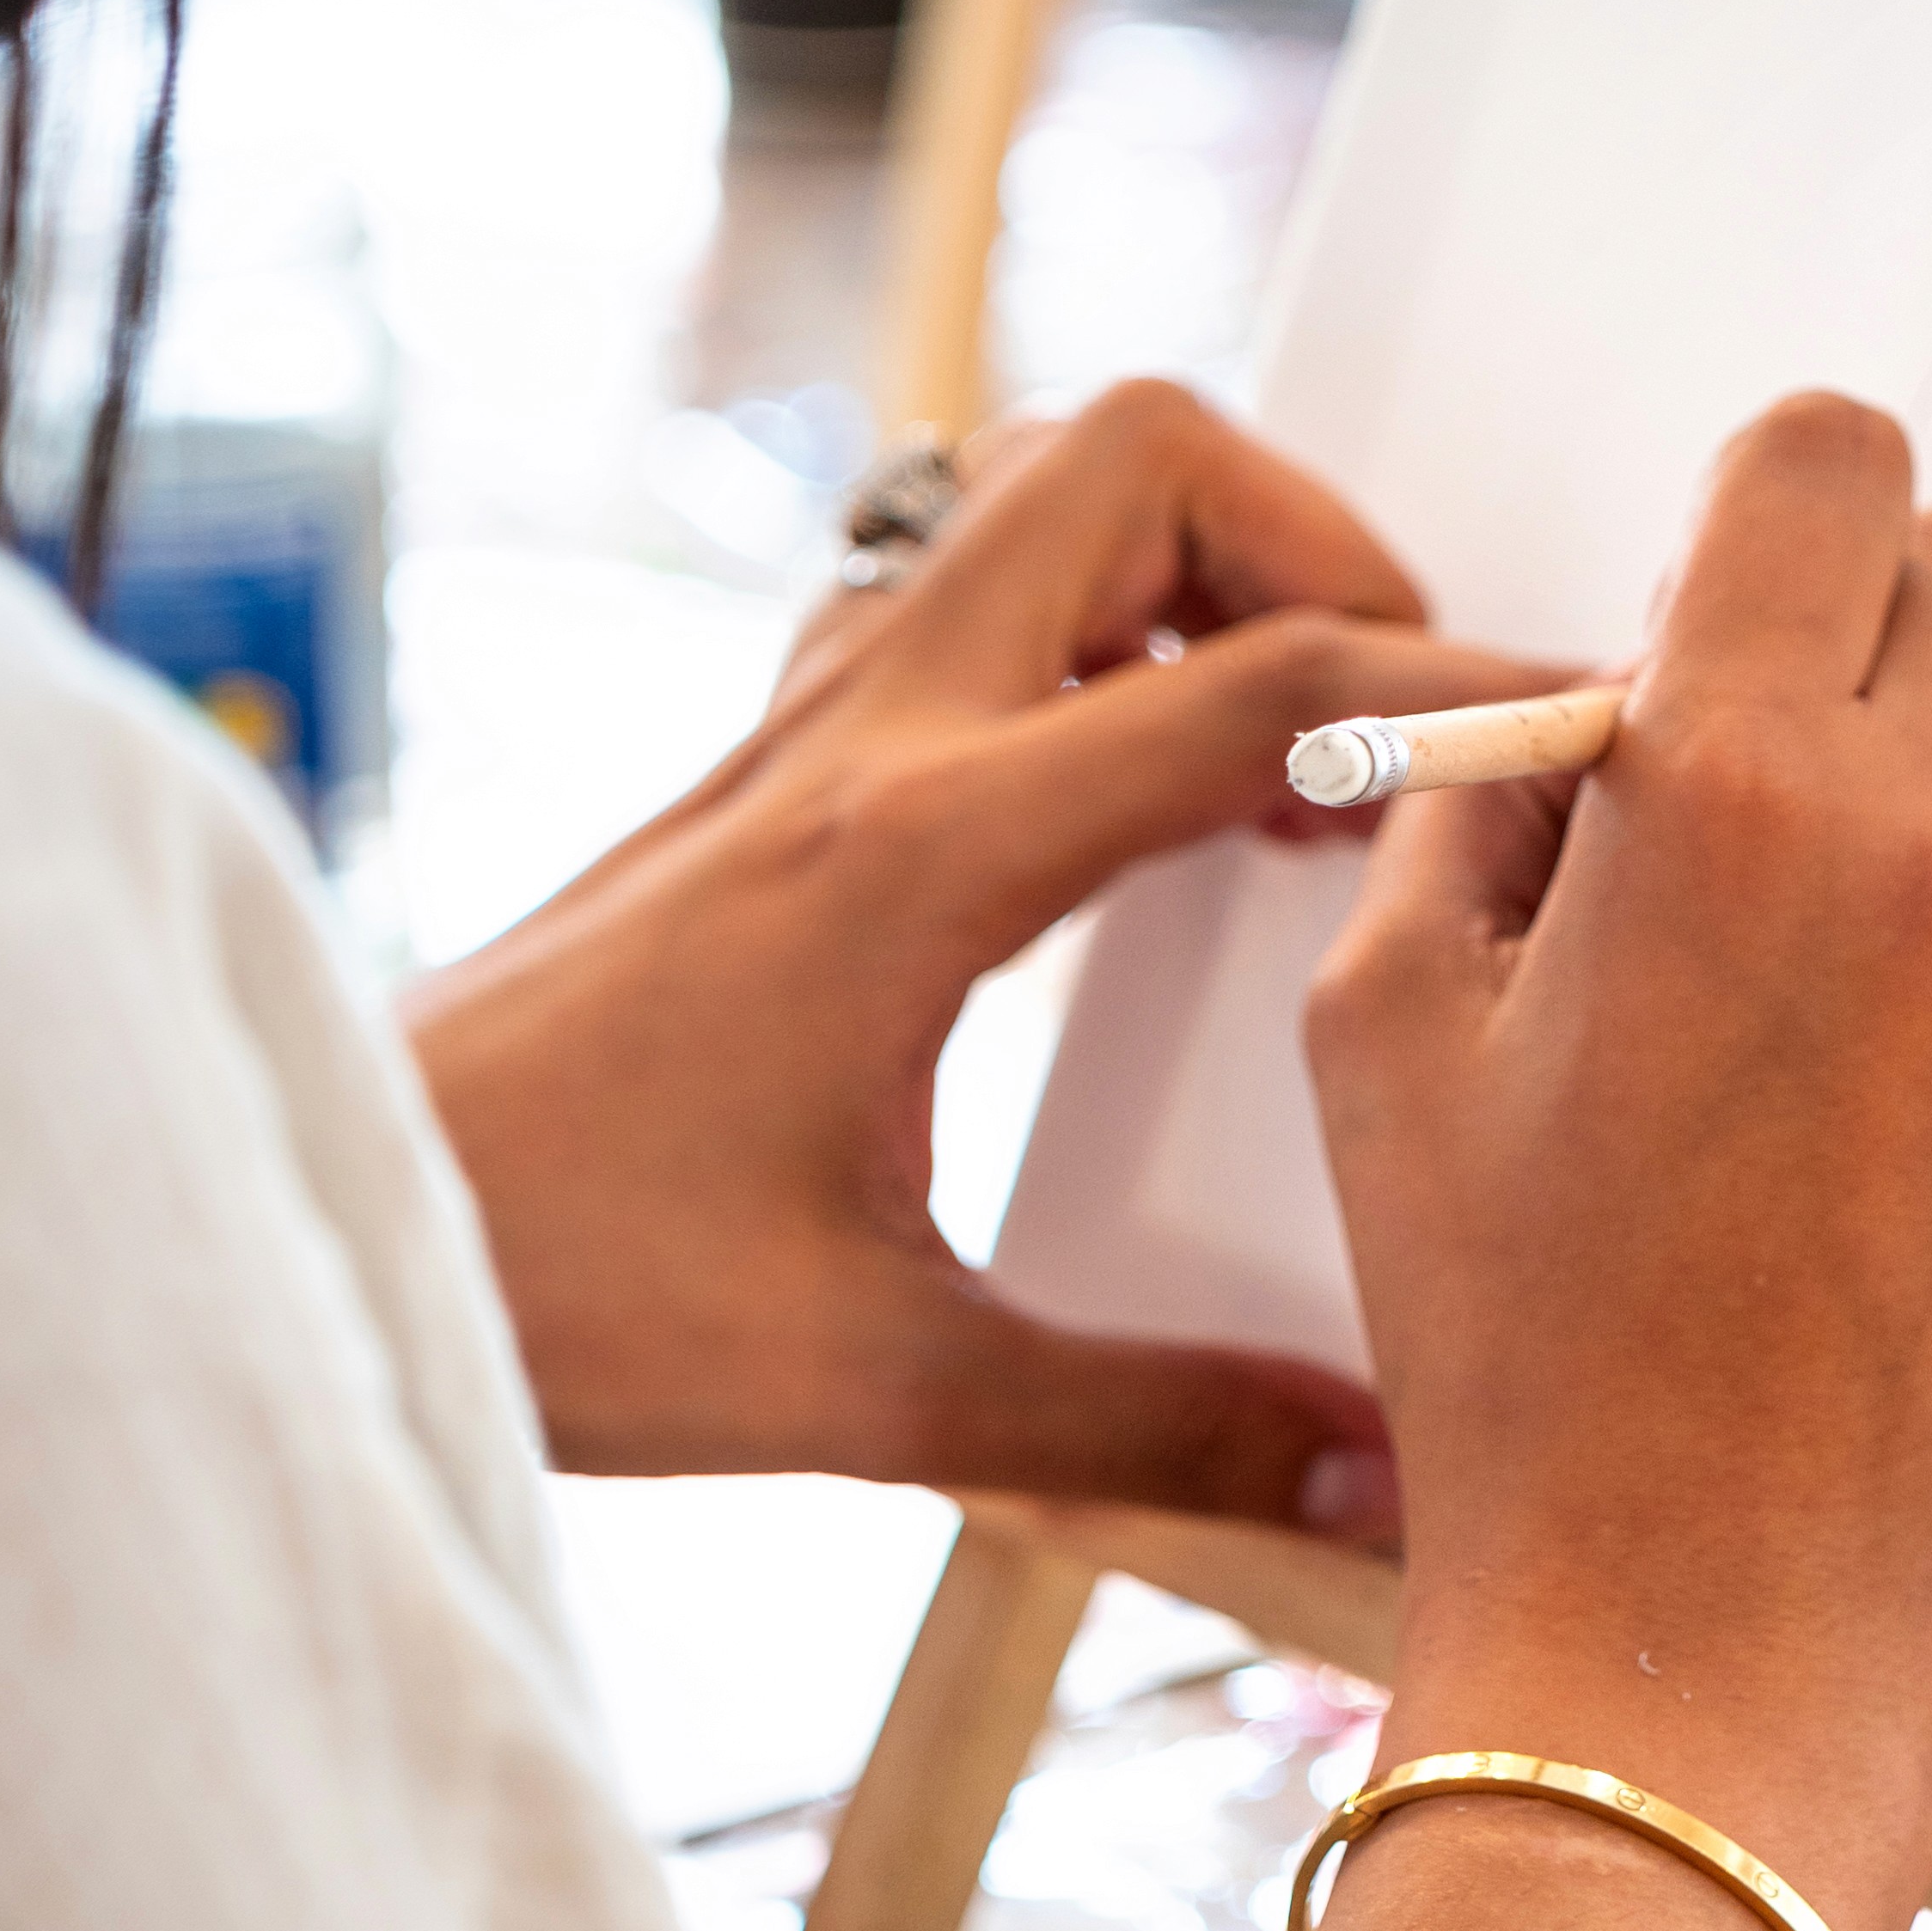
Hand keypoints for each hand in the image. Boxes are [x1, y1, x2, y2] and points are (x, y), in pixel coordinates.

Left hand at [407, 379, 1539, 1522]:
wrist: (335, 1236)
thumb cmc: (574, 1295)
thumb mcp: (884, 1391)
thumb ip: (1148, 1424)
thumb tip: (1381, 1474)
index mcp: (923, 855)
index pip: (1260, 684)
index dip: (1460, 690)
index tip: (1595, 726)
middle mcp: (866, 733)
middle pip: (1138, 456)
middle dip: (1315, 535)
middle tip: (1392, 713)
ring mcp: (805, 721)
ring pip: (1039, 487)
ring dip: (1195, 556)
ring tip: (1285, 741)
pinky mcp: (770, 757)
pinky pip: (964, 585)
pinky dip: (1089, 619)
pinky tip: (1134, 790)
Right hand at [1301, 392, 1931, 1930]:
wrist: (1703, 1625)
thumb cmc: (1515, 1340)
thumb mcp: (1383, 1030)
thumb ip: (1490, 803)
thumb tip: (1589, 703)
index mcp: (1726, 782)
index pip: (1827, 465)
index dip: (1762, 504)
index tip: (1712, 599)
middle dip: (1852, 618)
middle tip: (1749, 765)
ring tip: (1820, 922)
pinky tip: (1892, 1057)